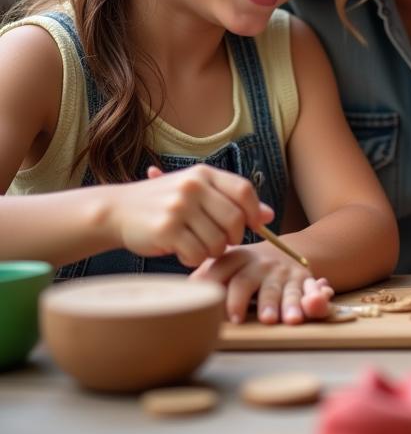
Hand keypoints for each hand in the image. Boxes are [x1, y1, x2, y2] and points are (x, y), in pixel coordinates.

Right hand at [109, 165, 273, 267]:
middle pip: (235, 220)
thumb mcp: (198, 193)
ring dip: (211, 251)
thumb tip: (269, 215)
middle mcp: (193, 186)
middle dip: (233, 238)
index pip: (244, 191)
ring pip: (217, 242)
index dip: (253, 213)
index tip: (252, 227)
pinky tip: (182, 252)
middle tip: (222, 243)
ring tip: (197, 245)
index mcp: (205, 173)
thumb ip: (231, 201)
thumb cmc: (164, 204)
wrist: (117, 210)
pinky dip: (193, 260)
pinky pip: (196, 254)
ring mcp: (179, 207)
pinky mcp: (166, 229)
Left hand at [191, 244, 333, 324]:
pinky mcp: (304, 279)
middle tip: (237, 318)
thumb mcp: (223, 266)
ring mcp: (283, 272)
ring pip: (282, 288)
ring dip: (284, 303)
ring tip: (284, 320)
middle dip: (241, 299)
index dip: (212, 286)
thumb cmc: (242, 269)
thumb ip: (204, 278)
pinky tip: (313, 307)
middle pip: (247, 281)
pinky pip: (311, 290)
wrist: (280, 251)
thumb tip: (180, 294)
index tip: (202, 304)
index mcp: (236, 258)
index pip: (220, 270)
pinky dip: (316, 298)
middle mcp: (260, 264)